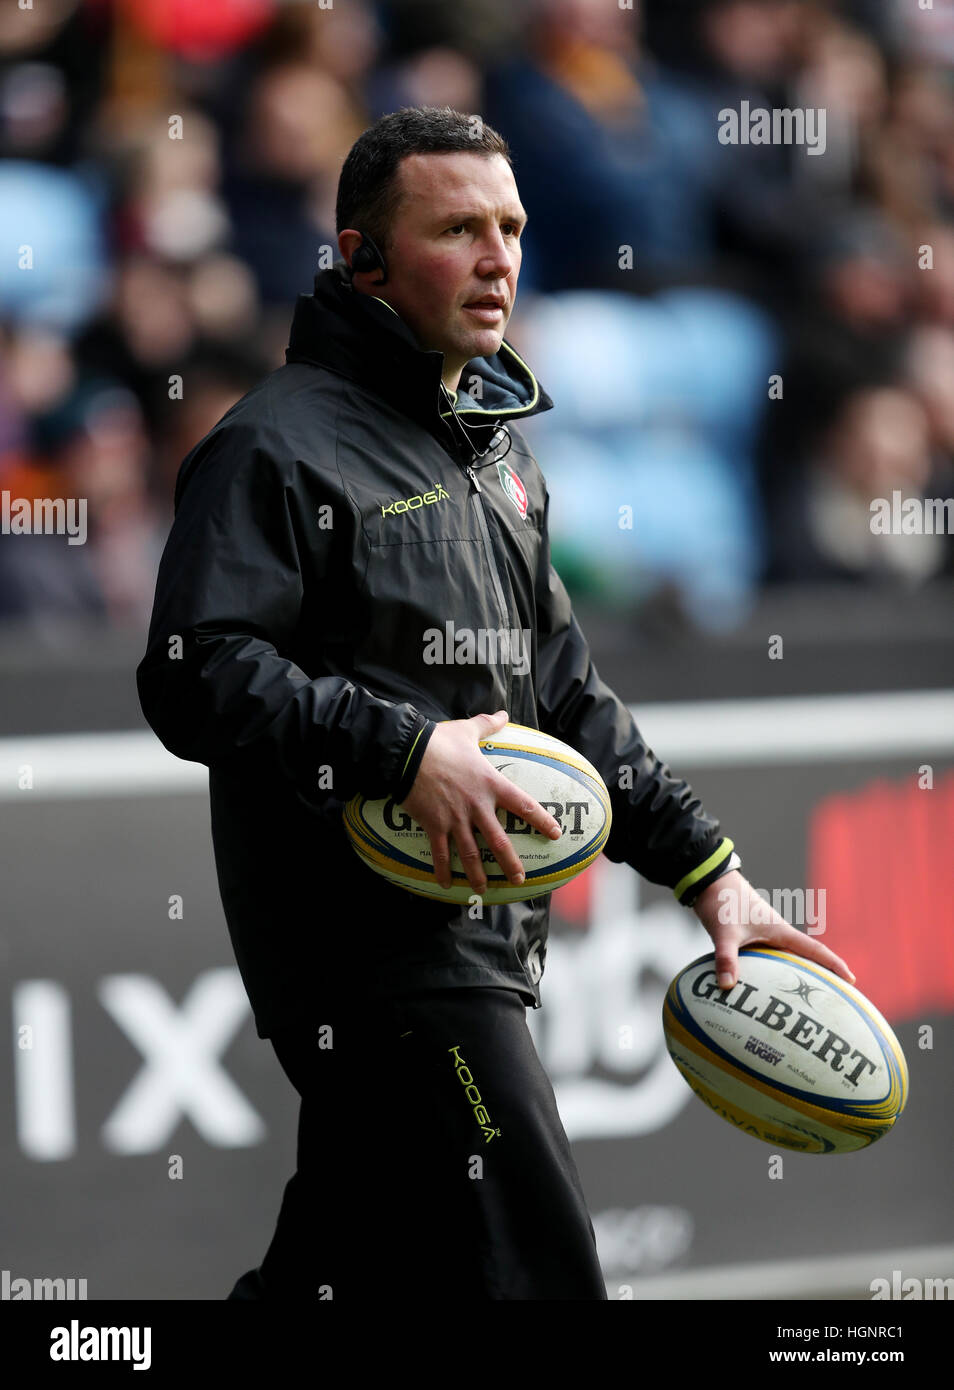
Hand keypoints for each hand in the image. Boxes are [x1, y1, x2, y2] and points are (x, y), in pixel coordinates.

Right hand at [399, 710, 562, 893]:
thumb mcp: (467, 730)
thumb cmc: (439, 742)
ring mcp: (455, 819)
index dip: (541, 821)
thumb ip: (488, 724)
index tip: (554, 834)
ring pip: (471, 854)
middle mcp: (477, 806)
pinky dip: (443, 871)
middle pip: (499, 841)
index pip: (523, 805)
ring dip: (479, 875)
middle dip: (511, 863)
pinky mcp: (434, 826)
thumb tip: (503, 713)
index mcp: (490, 784)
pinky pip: (440, 854)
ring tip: (484, 890)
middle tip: (521, 878)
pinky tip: (445, 885)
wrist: (408, 754)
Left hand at [692, 869, 855, 989]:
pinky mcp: (750, 936)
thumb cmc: (722, 901)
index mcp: (780, 930)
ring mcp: (764, 935)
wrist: (708, 881)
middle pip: (806, 958)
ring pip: (787, 959)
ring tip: (804, 1001)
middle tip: (835, 998)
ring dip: (797, 975)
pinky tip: (763, 989)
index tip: (852, 981)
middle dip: (822, 975)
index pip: (814, 950)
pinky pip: (768, 960)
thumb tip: (726, 986)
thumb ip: (726, 958)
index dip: (834, 965)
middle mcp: (776, 933)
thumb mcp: (724, 932)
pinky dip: (772, 974)